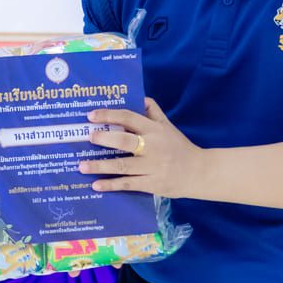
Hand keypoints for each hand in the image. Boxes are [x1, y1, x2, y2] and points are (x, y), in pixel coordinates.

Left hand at [79, 99, 201, 196]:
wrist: (200, 172)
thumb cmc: (180, 147)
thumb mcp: (168, 126)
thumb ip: (153, 111)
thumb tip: (139, 97)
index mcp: (154, 130)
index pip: (129, 117)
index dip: (109, 115)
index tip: (91, 115)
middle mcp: (153, 147)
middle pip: (125, 141)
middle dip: (105, 138)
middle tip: (88, 137)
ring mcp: (152, 167)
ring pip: (123, 165)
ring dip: (101, 166)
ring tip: (82, 166)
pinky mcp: (152, 184)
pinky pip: (128, 184)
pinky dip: (112, 185)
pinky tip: (96, 185)